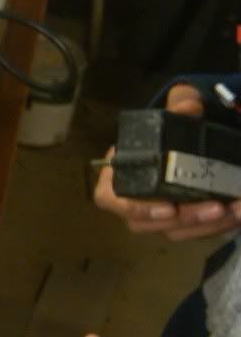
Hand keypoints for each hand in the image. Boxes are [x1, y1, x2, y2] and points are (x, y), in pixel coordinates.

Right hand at [93, 83, 240, 239]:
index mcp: (119, 172)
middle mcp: (131, 198)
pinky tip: (236, 216)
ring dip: (203, 227)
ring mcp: (156, 213)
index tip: (169, 207)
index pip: (109, 198)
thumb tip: (188, 106)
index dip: (134, 208)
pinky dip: (214, 228)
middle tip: (216, 208)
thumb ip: (181, 104)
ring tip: (232, 212)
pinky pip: (191, 233)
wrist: (193, 140)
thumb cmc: (174, 127)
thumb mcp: (178, 109)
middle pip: (144, 224)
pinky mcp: (179, 221)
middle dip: (183, 220)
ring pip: (171, 232)